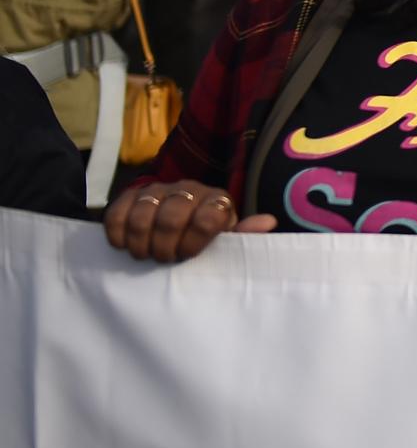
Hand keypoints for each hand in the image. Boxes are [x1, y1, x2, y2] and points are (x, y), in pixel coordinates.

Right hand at [104, 179, 275, 262]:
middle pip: (172, 218)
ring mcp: (157, 189)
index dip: (194, 243)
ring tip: (146, 255)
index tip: (187, 256)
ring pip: (142, 216)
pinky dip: (118, 235)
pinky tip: (125, 246)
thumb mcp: (226, 238)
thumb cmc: (205, 236)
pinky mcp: (129, 195)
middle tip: (164, 259)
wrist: (176, 222)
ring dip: (141, 243)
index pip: (208, 217)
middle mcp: (187, 188)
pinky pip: (117, 213)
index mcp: (216, 199)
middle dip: (165, 247)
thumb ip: (244, 234)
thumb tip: (267, 222)